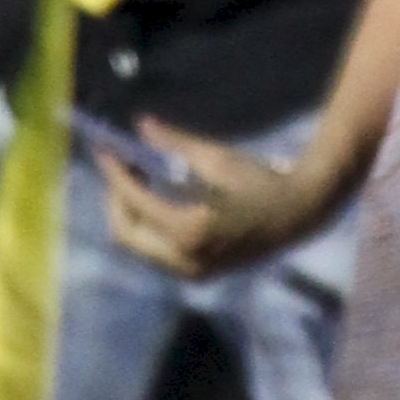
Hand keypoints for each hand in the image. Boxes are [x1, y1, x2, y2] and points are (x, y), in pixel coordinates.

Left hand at [95, 120, 324, 281]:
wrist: (296, 214)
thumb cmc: (258, 180)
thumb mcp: (216, 157)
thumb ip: (174, 144)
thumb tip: (140, 127)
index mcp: (189, 231)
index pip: (135, 203)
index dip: (115, 175)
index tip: (103, 150)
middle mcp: (185, 260)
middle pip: (126, 234)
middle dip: (116, 198)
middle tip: (119, 164)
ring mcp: (190, 272)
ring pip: (138, 246)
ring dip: (129, 211)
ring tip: (137, 175)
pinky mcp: (196, 272)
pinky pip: (155, 251)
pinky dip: (146, 224)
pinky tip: (155, 196)